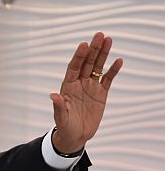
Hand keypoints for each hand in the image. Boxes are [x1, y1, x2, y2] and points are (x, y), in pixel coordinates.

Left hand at [50, 32, 122, 153]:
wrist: (75, 136)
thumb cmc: (65, 126)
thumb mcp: (61, 117)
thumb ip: (59, 106)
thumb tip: (53, 95)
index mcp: (68, 86)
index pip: (73, 68)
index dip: (78, 57)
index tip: (83, 45)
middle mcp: (79, 83)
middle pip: (87, 63)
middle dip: (93, 49)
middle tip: (99, 35)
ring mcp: (90, 87)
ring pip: (98, 67)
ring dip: (103, 54)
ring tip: (108, 40)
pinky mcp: (101, 94)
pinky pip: (107, 79)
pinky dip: (113, 70)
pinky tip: (118, 60)